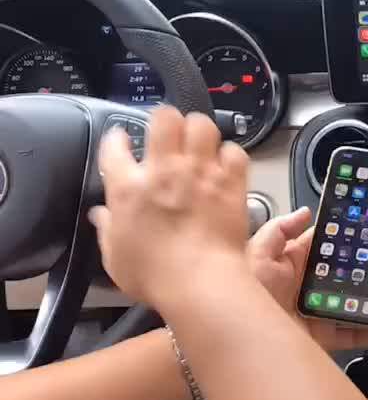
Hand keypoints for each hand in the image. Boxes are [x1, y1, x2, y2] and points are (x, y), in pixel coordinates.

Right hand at [89, 107, 249, 310]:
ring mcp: (201, 172)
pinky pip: (235, 151)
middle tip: (169, 135)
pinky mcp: (231, 182)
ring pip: (202, 125)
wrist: (200, 282)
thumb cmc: (155, 275)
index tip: (122, 141)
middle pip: (164, 117)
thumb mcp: (115, 257)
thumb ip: (107, 229)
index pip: (115, 144)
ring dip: (200, 131)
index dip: (117, 138)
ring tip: (199, 145)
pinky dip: (231, 155)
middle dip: (166, 120)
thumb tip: (101, 215)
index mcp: (128, 187)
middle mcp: (164, 170)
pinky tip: (226, 166)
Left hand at [248, 207, 367, 349]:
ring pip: (359, 306)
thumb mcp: (256, 253)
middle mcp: (311, 289)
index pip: (332, 249)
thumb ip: (280, 229)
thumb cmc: (240, 296)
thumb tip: (304, 212)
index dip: (355, 243)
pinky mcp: (322, 338)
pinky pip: (354, 335)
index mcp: (297, 265)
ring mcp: (319, 314)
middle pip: (353, 278)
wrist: (236, 341)